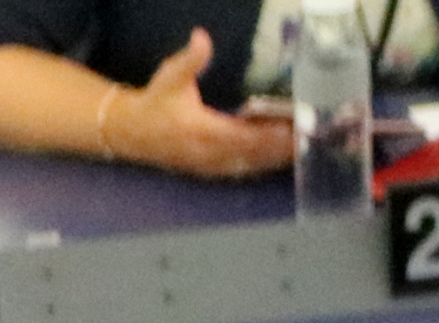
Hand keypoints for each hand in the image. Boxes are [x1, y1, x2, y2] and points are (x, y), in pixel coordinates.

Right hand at [106, 31, 300, 177]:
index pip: (240, 136)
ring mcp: (208, 165)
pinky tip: (280, 158)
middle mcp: (206, 153)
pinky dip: (262, 164)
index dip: (267, 136)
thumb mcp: (169, 77)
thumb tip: (202, 37)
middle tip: (308, 136)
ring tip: (301, 147)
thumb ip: (190, 59)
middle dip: (280, 148)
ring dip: (275, 159)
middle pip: (252, 155)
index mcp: (199, 130)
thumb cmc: (153, 102)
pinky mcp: (209, 170)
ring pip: (249, 166)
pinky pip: (241, 170)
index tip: (291, 128)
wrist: (130, 132)